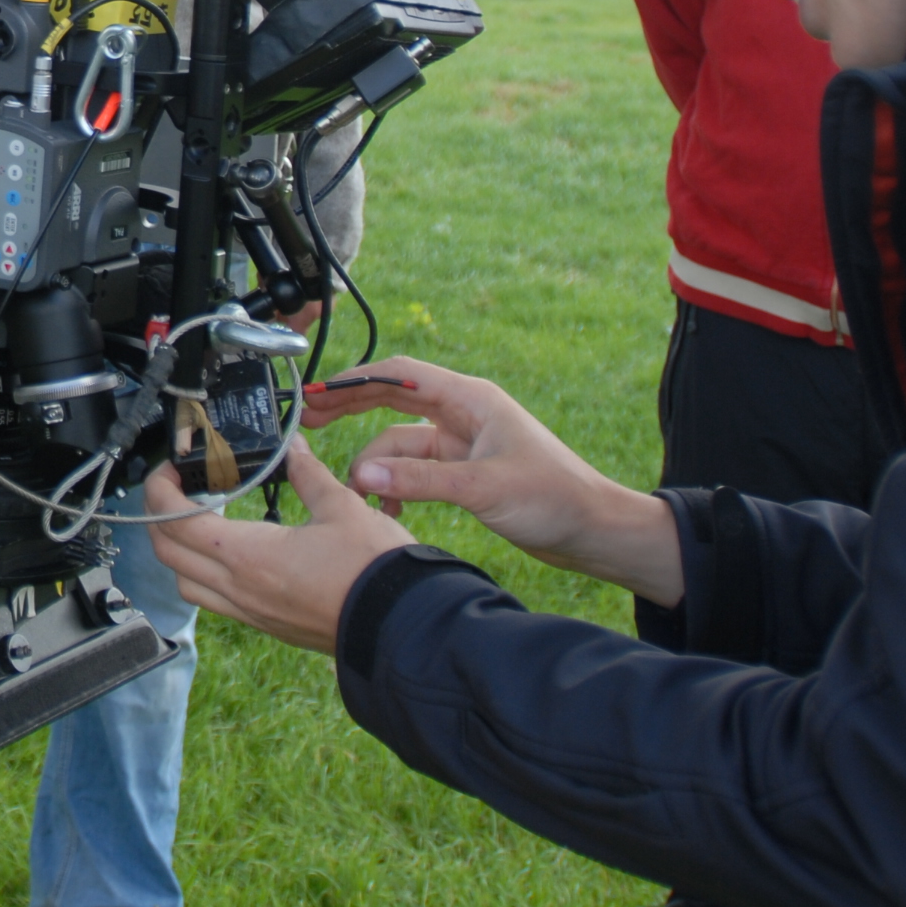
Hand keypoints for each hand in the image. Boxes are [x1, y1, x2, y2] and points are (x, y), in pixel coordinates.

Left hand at [145, 442, 414, 654]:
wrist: (401, 627)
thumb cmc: (373, 571)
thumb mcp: (342, 507)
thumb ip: (308, 474)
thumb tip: (293, 447)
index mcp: (248, 556)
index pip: (175, 522)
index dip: (160, 491)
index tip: (167, 470)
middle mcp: (240, 590)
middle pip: (168, 555)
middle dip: (158, 519)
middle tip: (174, 490)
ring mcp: (251, 612)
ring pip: (186, 585)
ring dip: (178, 552)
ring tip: (196, 522)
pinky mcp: (267, 626)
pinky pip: (215, 603)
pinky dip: (204, 577)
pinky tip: (229, 557)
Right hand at [307, 357, 681, 606]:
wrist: (595, 531)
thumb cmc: (556, 499)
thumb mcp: (484, 488)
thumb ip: (421, 480)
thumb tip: (364, 474)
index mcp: (471, 400)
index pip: (399, 374)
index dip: (354, 381)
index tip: (317, 394)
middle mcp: (463, 414)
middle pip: (392, 399)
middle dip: (350, 409)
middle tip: (309, 421)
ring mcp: (463, 443)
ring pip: (400, 441)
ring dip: (376, 462)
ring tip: (356, 489)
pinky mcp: (465, 472)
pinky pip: (415, 469)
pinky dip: (396, 483)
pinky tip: (388, 507)